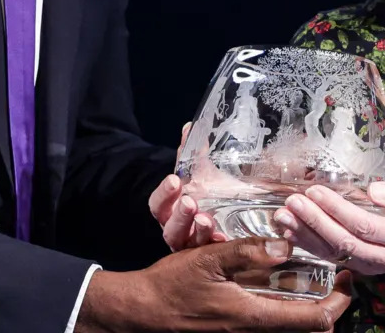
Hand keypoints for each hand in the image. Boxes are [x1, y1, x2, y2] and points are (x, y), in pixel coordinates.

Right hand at [77, 237, 352, 332]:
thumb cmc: (170, 287)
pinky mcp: (234, 331)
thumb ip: (246, 252)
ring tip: (311, 274)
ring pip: (290, 326)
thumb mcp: (206, 260)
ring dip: (306, 305)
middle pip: (309, 328)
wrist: (140, 314)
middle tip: (334, 274)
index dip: (340, 302)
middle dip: (329, 304)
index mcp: (253, 317)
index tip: (348, 278)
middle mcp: (254, 332)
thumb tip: (286, 245)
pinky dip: (284, 307)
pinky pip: (271, 323)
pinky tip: (276, 283)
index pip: (316, 321)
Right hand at [148, 123, 224, 250]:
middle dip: (179, 215)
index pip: (158, 203)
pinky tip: (225, 238)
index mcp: (170, 210)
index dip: (164, 193)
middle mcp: (177, 230)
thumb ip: (193, 154)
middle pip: (170, 227)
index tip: (175, 180)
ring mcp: (193, 246)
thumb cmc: (207, 195)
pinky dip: (216, 244)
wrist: (224, 218)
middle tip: (190, 202)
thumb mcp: (201, 174)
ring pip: (189, 243)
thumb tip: (189, 126)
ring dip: (197, 231)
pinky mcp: (210, 257)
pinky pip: (211, 253)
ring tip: (206, 219)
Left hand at [274, 182, 384, 284]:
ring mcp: (371, 266)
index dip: (337, 210)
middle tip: (293, 203)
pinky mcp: (360, 266)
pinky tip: (291, 231)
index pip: (365, 226)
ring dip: (305, 235)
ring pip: (333, 253)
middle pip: (344, 242)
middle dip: (314, 222)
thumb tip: (373, 191)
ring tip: (283, 216)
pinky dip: (308, 245)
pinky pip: (331, 257)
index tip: (316, 192)